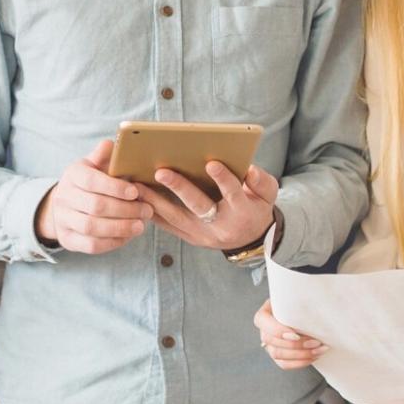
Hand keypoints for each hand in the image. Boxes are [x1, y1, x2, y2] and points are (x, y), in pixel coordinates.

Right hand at [35, 139, 151, 253]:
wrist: (65, 206)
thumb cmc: (89, 182)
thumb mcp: (94, 165)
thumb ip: (103, 156)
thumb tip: (111, 144)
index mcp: (72, 175)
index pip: (92, 181)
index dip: (115, 187)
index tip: (135, 191)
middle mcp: (63, 197)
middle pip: (95, 206)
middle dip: (125, 209)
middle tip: (147, 210)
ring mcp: (63, 220)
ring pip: (92, 227)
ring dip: (120, 227)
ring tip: (140, 225)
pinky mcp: (67, 239)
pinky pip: (91, 245)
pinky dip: (112, 242)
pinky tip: (128, 236)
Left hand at [137, 161, 278, 251]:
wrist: (250, 239)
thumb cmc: (256, 208)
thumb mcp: (267, 195)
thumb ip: (261, 182)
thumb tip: (249, 169)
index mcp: (241, 212)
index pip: (233, 193)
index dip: (223, 179)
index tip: (211, 163)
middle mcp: (220, 225)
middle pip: (199, 206)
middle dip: (180, 188)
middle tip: (161, 172)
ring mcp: (202, 234)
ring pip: (175, 217)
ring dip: (155, 200)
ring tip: (136, 184)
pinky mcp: (188, 237)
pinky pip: (167, 225)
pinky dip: (151, 211)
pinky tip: (136, 197)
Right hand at [253, 299, 328, 369]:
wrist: (303, 316)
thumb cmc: (299, 306)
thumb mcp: (295, 300)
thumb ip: (298, 302)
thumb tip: (311, 303)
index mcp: (264, 313)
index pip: (262, 321)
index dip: (277, 330)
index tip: (296, 334)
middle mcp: (264, 330)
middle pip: (271, 341)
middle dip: (296, 344)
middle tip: (316, 342)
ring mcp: (269, 345)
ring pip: (277, 354)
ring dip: (301, 354)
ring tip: (319, 350)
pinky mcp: (278, 356)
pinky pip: (284, 364)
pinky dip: (300, 362)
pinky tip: (313, 356)